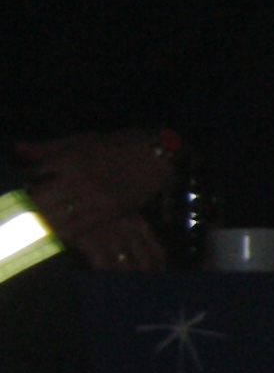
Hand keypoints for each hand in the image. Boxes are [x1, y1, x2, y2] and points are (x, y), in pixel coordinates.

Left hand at [17, 131, 174, 267]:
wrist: (157, 156)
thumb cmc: (115, 146)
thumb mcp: (81, 140)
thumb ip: (48, 147)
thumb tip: (17, 149)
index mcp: (70, 159)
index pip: (33, 174)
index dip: (24, 181)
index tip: (22, 185)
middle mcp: (79, 179)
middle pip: (40, 198)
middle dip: (31, 202)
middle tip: (28, 206)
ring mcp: (95, 197)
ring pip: (57, 216)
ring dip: (45, 220)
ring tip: (40, 221)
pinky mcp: (109, 212)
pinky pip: (78, 228)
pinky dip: (65, 232)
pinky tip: (60, 231)